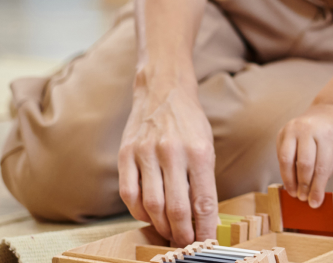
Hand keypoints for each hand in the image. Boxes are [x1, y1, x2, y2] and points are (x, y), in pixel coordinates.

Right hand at [118, 80, 217, 244]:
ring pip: (151, 205)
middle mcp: (172, 152)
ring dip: (161, 226)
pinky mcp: (125, 154)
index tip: (206, 242)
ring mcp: (145, 153)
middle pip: (176, 208)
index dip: (204, 228)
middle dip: (182, 233)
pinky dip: (139, 212)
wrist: (163, 90)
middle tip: (186, 243)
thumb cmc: (189, 122)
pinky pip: (129, 194)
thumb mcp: (206, 146)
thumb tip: (203, 217)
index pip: (203, 201)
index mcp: (199, 151)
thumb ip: (203, 180)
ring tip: (169, 233)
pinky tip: (148, 216)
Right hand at [277, 103, 332, 207]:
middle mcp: (307, 129)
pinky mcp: (282, 132)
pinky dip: (284, 170)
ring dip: (289, 180)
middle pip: (303, 163)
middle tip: (303, 199)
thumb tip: (314, 196)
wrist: (327, 113)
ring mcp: (292, 129)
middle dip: (303, 185)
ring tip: (294, 193)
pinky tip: (290, 180)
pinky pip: (281, 154)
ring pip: (286, 159)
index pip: (320, 167)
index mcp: (326, 135)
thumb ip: (326, 172)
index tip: (314, 203)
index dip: (317, 188)